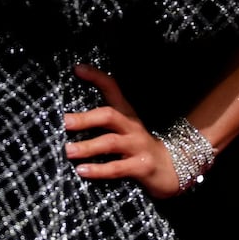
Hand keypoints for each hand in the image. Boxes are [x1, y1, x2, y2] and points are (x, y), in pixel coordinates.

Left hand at [63, 63, 181, 198]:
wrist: (173, 169)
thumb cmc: (139, 148)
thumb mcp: (125, 130)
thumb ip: (103, 122)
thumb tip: (68, 120)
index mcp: (127, 114)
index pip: (113, 89)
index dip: (96, 77)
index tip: (77, 68)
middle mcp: (132, 127)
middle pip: (109, 115)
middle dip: (86, 118)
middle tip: (65, 122)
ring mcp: (138, 146)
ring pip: (111, 142)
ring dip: (88, 147)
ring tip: (68, 150)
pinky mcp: (142, 167)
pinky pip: (117, 168)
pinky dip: (98, 170)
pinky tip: (82, 170)